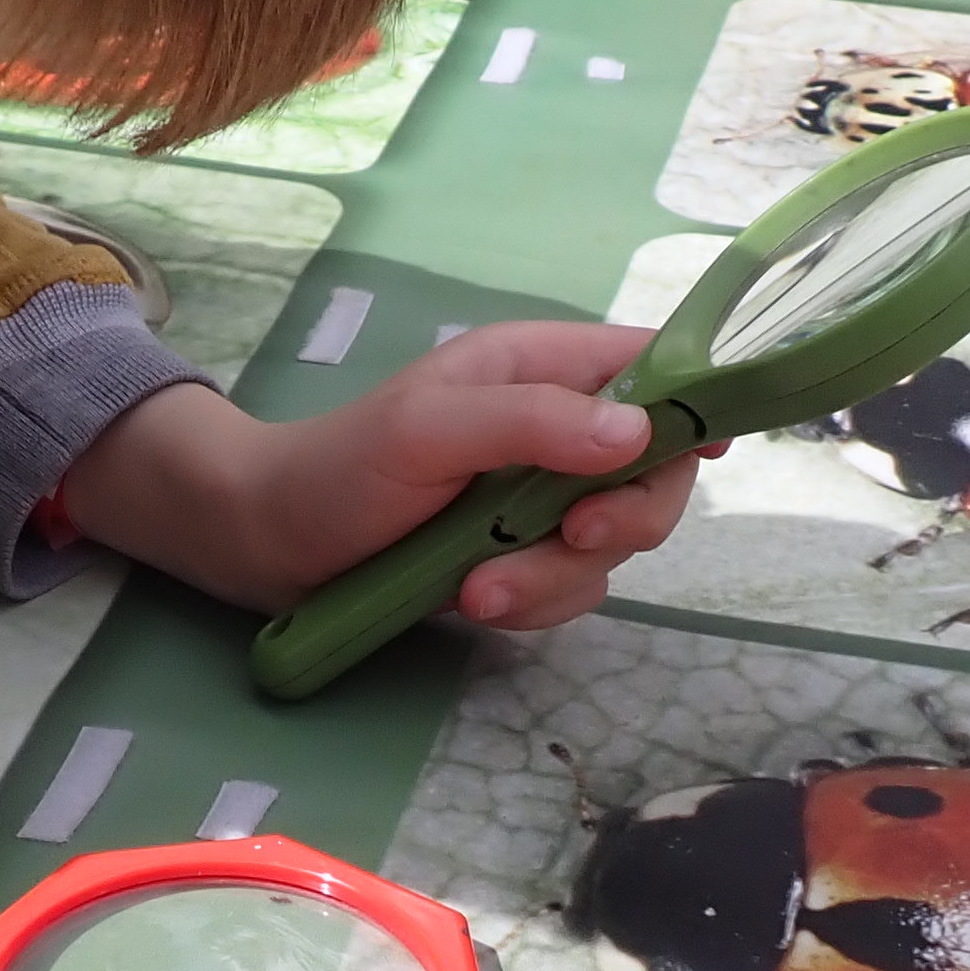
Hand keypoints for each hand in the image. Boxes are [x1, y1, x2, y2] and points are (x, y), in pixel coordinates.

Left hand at [59, 323, 699, 626]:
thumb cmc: (337, 467)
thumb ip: (532, 423)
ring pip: (611, 545)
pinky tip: (469, 602)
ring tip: (477, 589)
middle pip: (654, 472)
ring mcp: (536, 499)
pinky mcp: (516, 559)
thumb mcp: (427, 429)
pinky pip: (567, 590)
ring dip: (555, 579)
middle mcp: (554, 427)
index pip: (653, 365)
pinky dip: (530, 605)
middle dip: (623, 518)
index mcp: (540, 367)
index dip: (696, 404)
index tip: (708, 453)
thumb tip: (638, 432)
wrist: (262, 546)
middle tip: (573, 539)